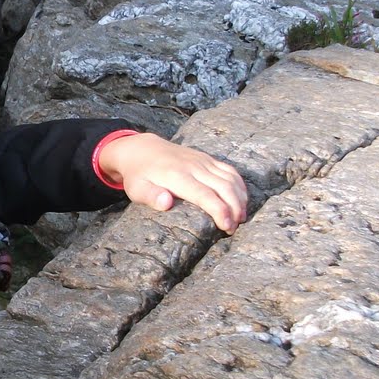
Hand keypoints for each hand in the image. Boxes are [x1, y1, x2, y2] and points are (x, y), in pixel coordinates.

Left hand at [97, 133, 247, 232]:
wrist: (142, 149)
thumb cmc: (139, 175)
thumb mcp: (136, 189)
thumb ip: (150, 196)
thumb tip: (167, 203)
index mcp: (177, 176)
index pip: (205, 195)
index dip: (219, 211)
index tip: (226, 227)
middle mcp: (194, 167)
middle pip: (224, 187)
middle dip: (234, 209)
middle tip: (234, 228)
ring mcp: (202, 161)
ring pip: (230, 178)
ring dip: (240, 199)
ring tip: (240, 218)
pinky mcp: (207, 158)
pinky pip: (230, 170)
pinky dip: (239, 185)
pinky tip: (242, 200)